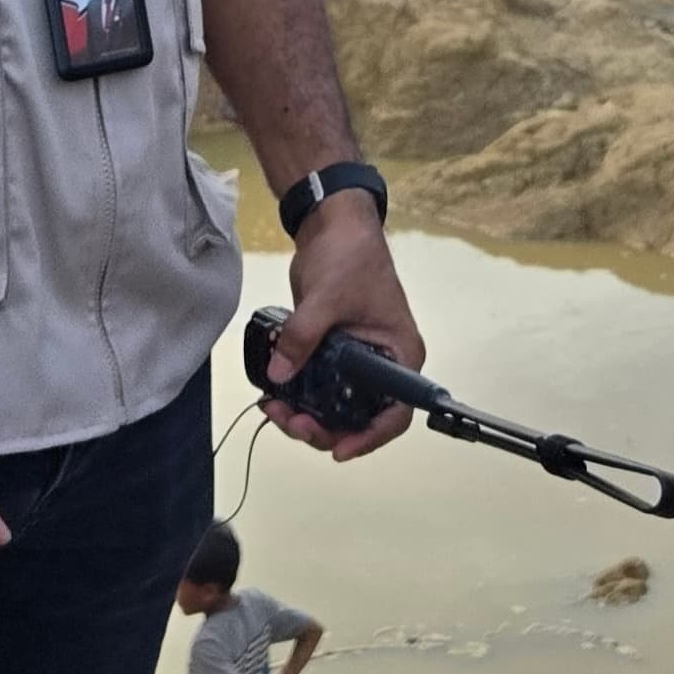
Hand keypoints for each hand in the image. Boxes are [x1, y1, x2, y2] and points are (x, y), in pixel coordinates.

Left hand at [260, 194, 418, 458]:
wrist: (333, 224)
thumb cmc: (350, 255)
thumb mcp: (326, 298)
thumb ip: (303, 337)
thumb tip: (279, 376)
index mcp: (400, 355)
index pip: (395, 413)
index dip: (369, 438)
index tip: (337, 449)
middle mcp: (384, 364)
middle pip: (361, 417)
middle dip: (324, 427)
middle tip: (290, 422)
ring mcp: (359, 360)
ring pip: (336, 406)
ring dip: (306, 415)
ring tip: (274, 408)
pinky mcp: (335, 352)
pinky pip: (320, 387)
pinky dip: (299, 395)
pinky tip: (274, 394)